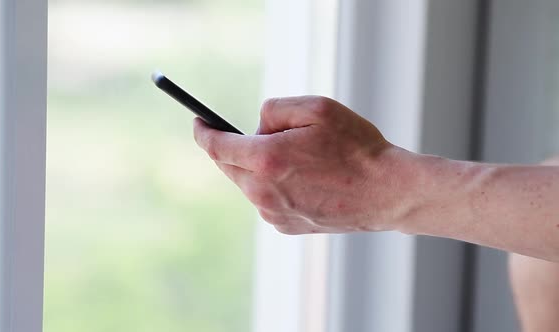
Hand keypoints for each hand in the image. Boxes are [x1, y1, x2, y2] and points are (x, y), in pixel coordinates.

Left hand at [193, 96, 414, 234]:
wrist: (386, 193)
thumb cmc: (356, 148)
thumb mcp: (317, 108)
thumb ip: (274, 110)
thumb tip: (256, 128)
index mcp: (266, 159)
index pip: (216, 146)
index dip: (203, 132)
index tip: (199, 123)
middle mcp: (263, 191)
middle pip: (229, 167)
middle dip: (233, 148)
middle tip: (251, 135)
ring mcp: (273, 213)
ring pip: (248, 184)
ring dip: (257, 168)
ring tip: (293, 158)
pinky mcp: (285, 226)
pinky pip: (265, 200)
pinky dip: (272, 186)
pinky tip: (301, 179)